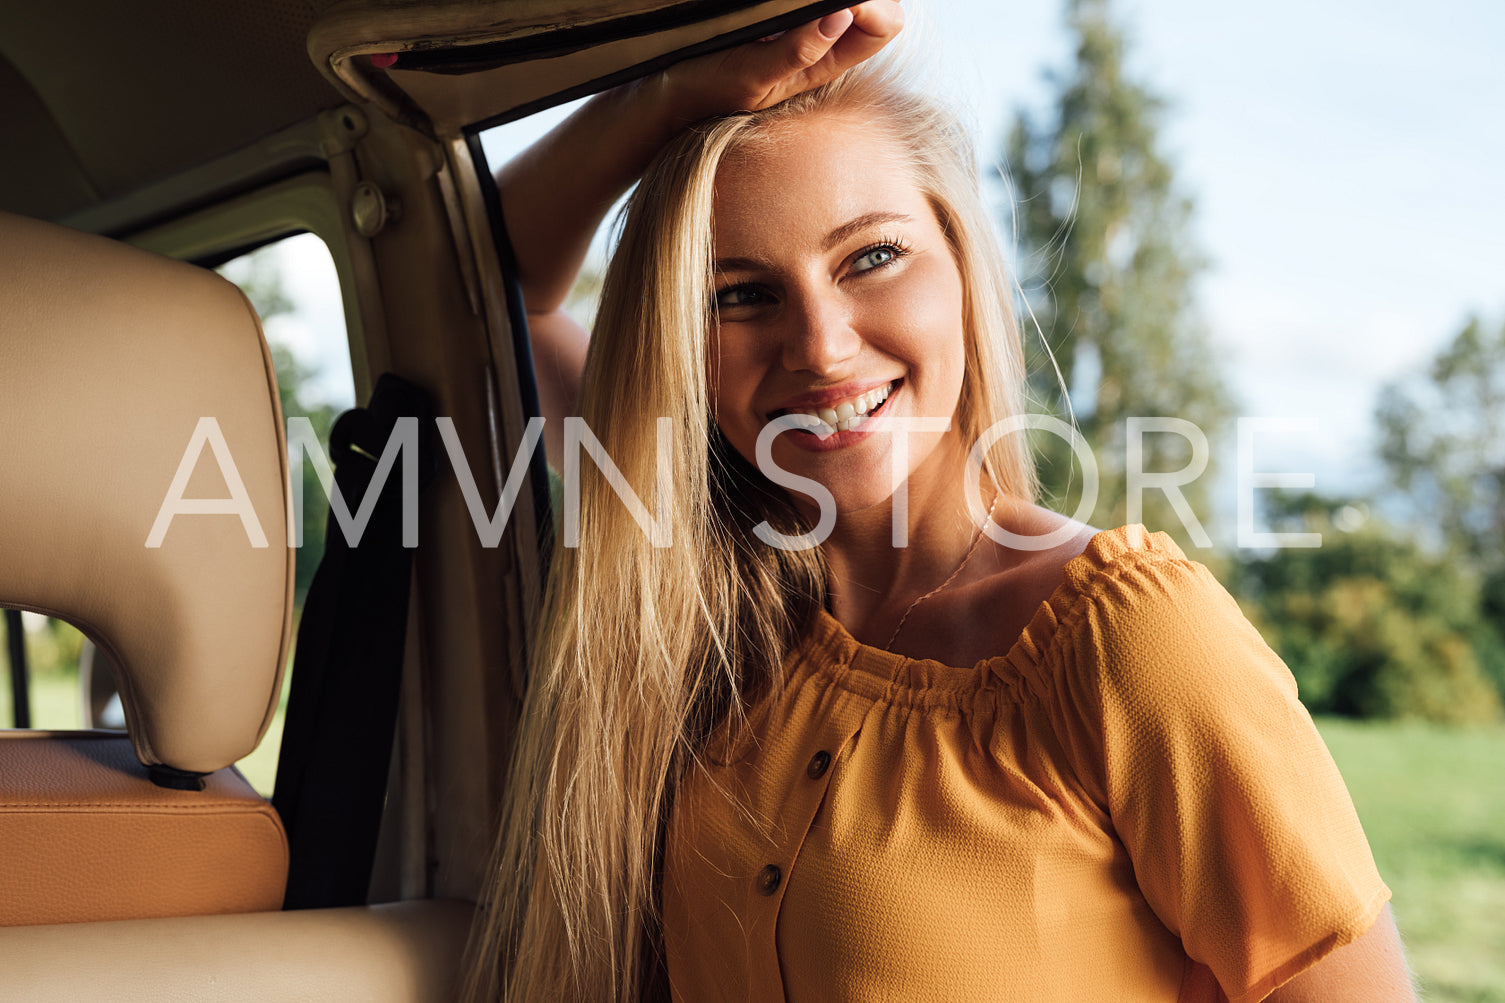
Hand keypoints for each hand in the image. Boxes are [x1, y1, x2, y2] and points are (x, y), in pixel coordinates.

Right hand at [655, 1, 903, 127]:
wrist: (672, 90)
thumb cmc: (709, 87)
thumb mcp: (753, 74)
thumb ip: (797, 50)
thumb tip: (841, 14)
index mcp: (829, 61)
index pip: (885, 25)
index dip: (872, 4)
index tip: (835, 0)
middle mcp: (827, 43)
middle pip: (877, 4)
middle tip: (809, 0)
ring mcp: (809, 28)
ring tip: (788, 2)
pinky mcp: (787, 17)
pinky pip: (818, 0)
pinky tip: (782, 1)